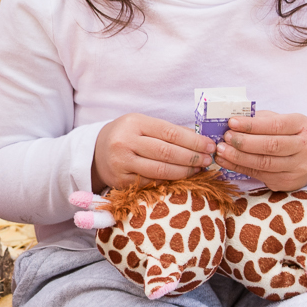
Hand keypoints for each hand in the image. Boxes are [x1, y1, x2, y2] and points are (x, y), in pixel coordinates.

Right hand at [92, 114, 216, 188]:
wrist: (96, 151)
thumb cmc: (126, 135)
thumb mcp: (143, 124)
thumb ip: (168, 131)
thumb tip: (200, 139)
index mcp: (133, 123)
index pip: (170, 133)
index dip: (194, 141)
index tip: (209, 145)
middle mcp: (124, 143)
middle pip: (167, 153)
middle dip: (192, 157)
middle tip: (208, 159)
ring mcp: (121, 164)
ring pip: (161, 170)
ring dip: (185, 171)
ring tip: (198, 169)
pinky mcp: (121, 181)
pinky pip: (152, 182)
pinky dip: (170, 181)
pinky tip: (181, 177)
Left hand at [219, 111, 306, 191]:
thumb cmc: (287, 135)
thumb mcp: (280, 120)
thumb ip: (259, 119)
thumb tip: (232, 121)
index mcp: (302, 126)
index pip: (275, 125)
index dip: (252, 125)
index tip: (232, 122)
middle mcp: (304, 147)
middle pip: (271, 146)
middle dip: (244, 142)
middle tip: (226, 137)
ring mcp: (297, 167)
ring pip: (264, 163)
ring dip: (239, 157)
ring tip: (221, 150)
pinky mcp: (286, 181)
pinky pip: (259, 174)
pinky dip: (239, 167)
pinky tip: (225, 161)